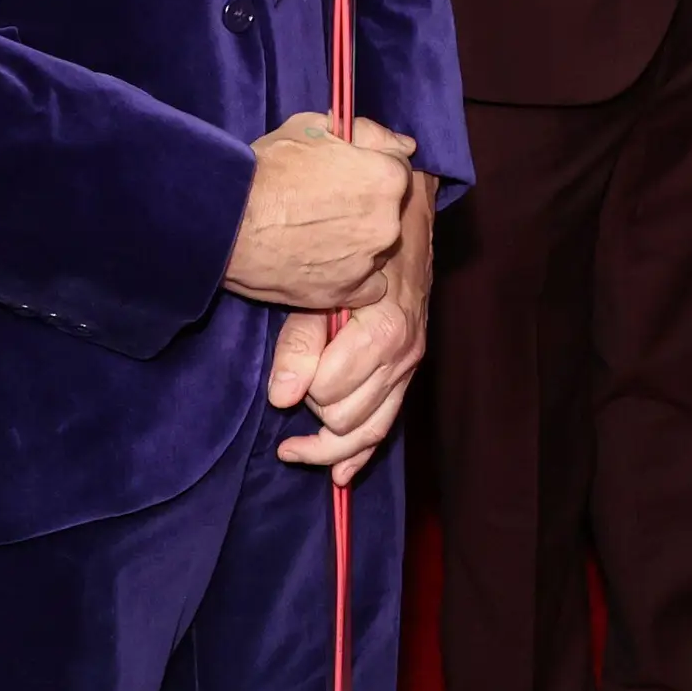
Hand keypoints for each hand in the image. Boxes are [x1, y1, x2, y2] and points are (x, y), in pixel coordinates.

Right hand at [225, 115, 413, 311]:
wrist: (226, 219)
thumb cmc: (268, 168)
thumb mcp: (317, 127)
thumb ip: (369, 134)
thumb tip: (404, 145)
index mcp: (387, 178)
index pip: (398, 170)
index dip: (371, 170)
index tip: (347, 176)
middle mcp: (386, 222)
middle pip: (390, 212)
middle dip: (367, 206)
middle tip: (329, 205)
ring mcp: (367, 261)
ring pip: (378, 249)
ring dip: (360, 242)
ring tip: (320, 234)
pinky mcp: (344, 292)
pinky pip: (367, 287)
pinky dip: (353, 278)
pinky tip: (328, 264)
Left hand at [271, 158, 435, 482]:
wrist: (402, 217)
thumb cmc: (353, 246)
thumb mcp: (318, 285)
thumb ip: (299, 341)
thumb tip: (281, 399)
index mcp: (383, 332)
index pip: (329, 392)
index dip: (301, 384)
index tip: (290, 363)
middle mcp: (403, 355)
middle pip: (346, 418)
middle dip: (314, 407)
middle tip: (296, 379)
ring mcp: (409, 365)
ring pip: (368, 431)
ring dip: (329, 442)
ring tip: (293, 447)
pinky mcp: (408, 370)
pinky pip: (387, 425)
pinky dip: (360, 453)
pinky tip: (339, 474)